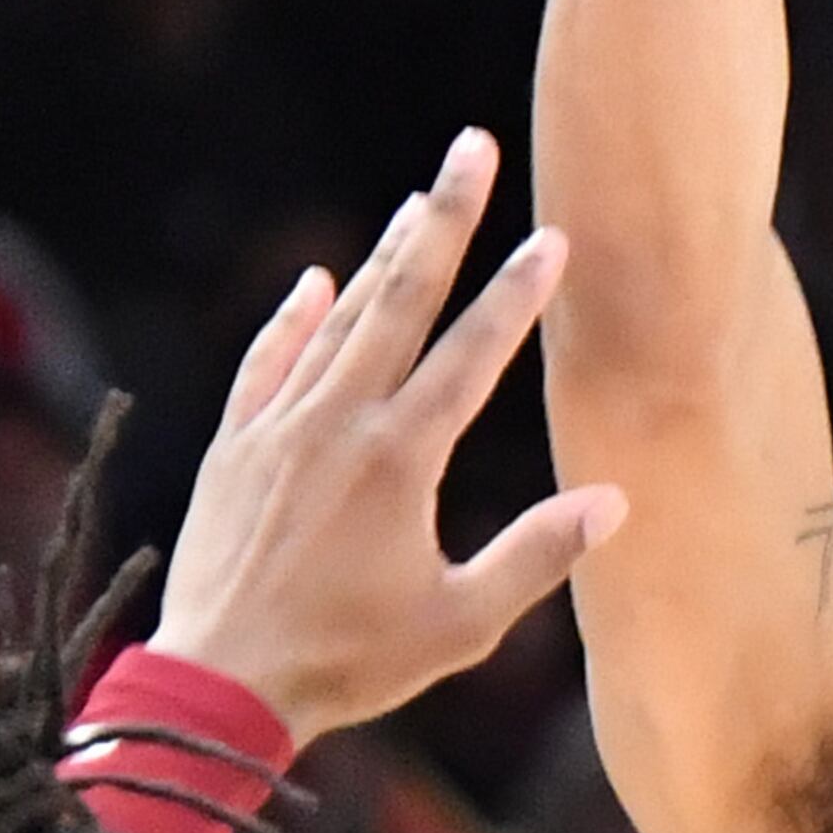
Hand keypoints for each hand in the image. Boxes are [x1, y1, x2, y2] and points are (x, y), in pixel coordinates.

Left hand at [153, 135, 625, 743]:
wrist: (218, 684)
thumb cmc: (346, 664)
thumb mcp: (460, 625)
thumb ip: (535, 555)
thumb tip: (614, 502)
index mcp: (401, 459)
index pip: (472, 353)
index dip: (517, 293)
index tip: (552, 238)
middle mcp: (339, 423)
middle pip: (400, 299)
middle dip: (444, 219)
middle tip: (470, 147)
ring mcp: (279, 429)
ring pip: (338, 321)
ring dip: (381, 258)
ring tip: (416, 202)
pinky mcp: (233, 449)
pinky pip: (268, 364)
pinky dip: (294, 321)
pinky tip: (314, 286)